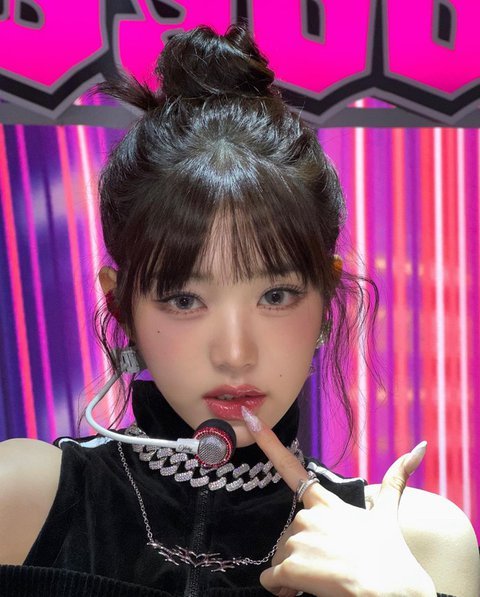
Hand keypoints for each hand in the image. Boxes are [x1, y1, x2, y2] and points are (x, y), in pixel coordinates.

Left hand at [241, 407, 436, 596]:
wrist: (392, 593)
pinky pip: (270, 580)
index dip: (268, 441)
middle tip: (331, 563)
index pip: (291, 466)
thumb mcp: (389, 515)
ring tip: (326, 578)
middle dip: (303, 551)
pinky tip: (301, 590)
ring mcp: (299, 540)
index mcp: (327, 502)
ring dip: (295, 572)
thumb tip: (418, 448)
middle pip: (289, 532)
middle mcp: (309, 516)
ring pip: (280, 557)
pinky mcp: (291, 567)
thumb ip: (396, 480)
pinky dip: (281, 589)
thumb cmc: (391, 557)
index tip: (249, 417)